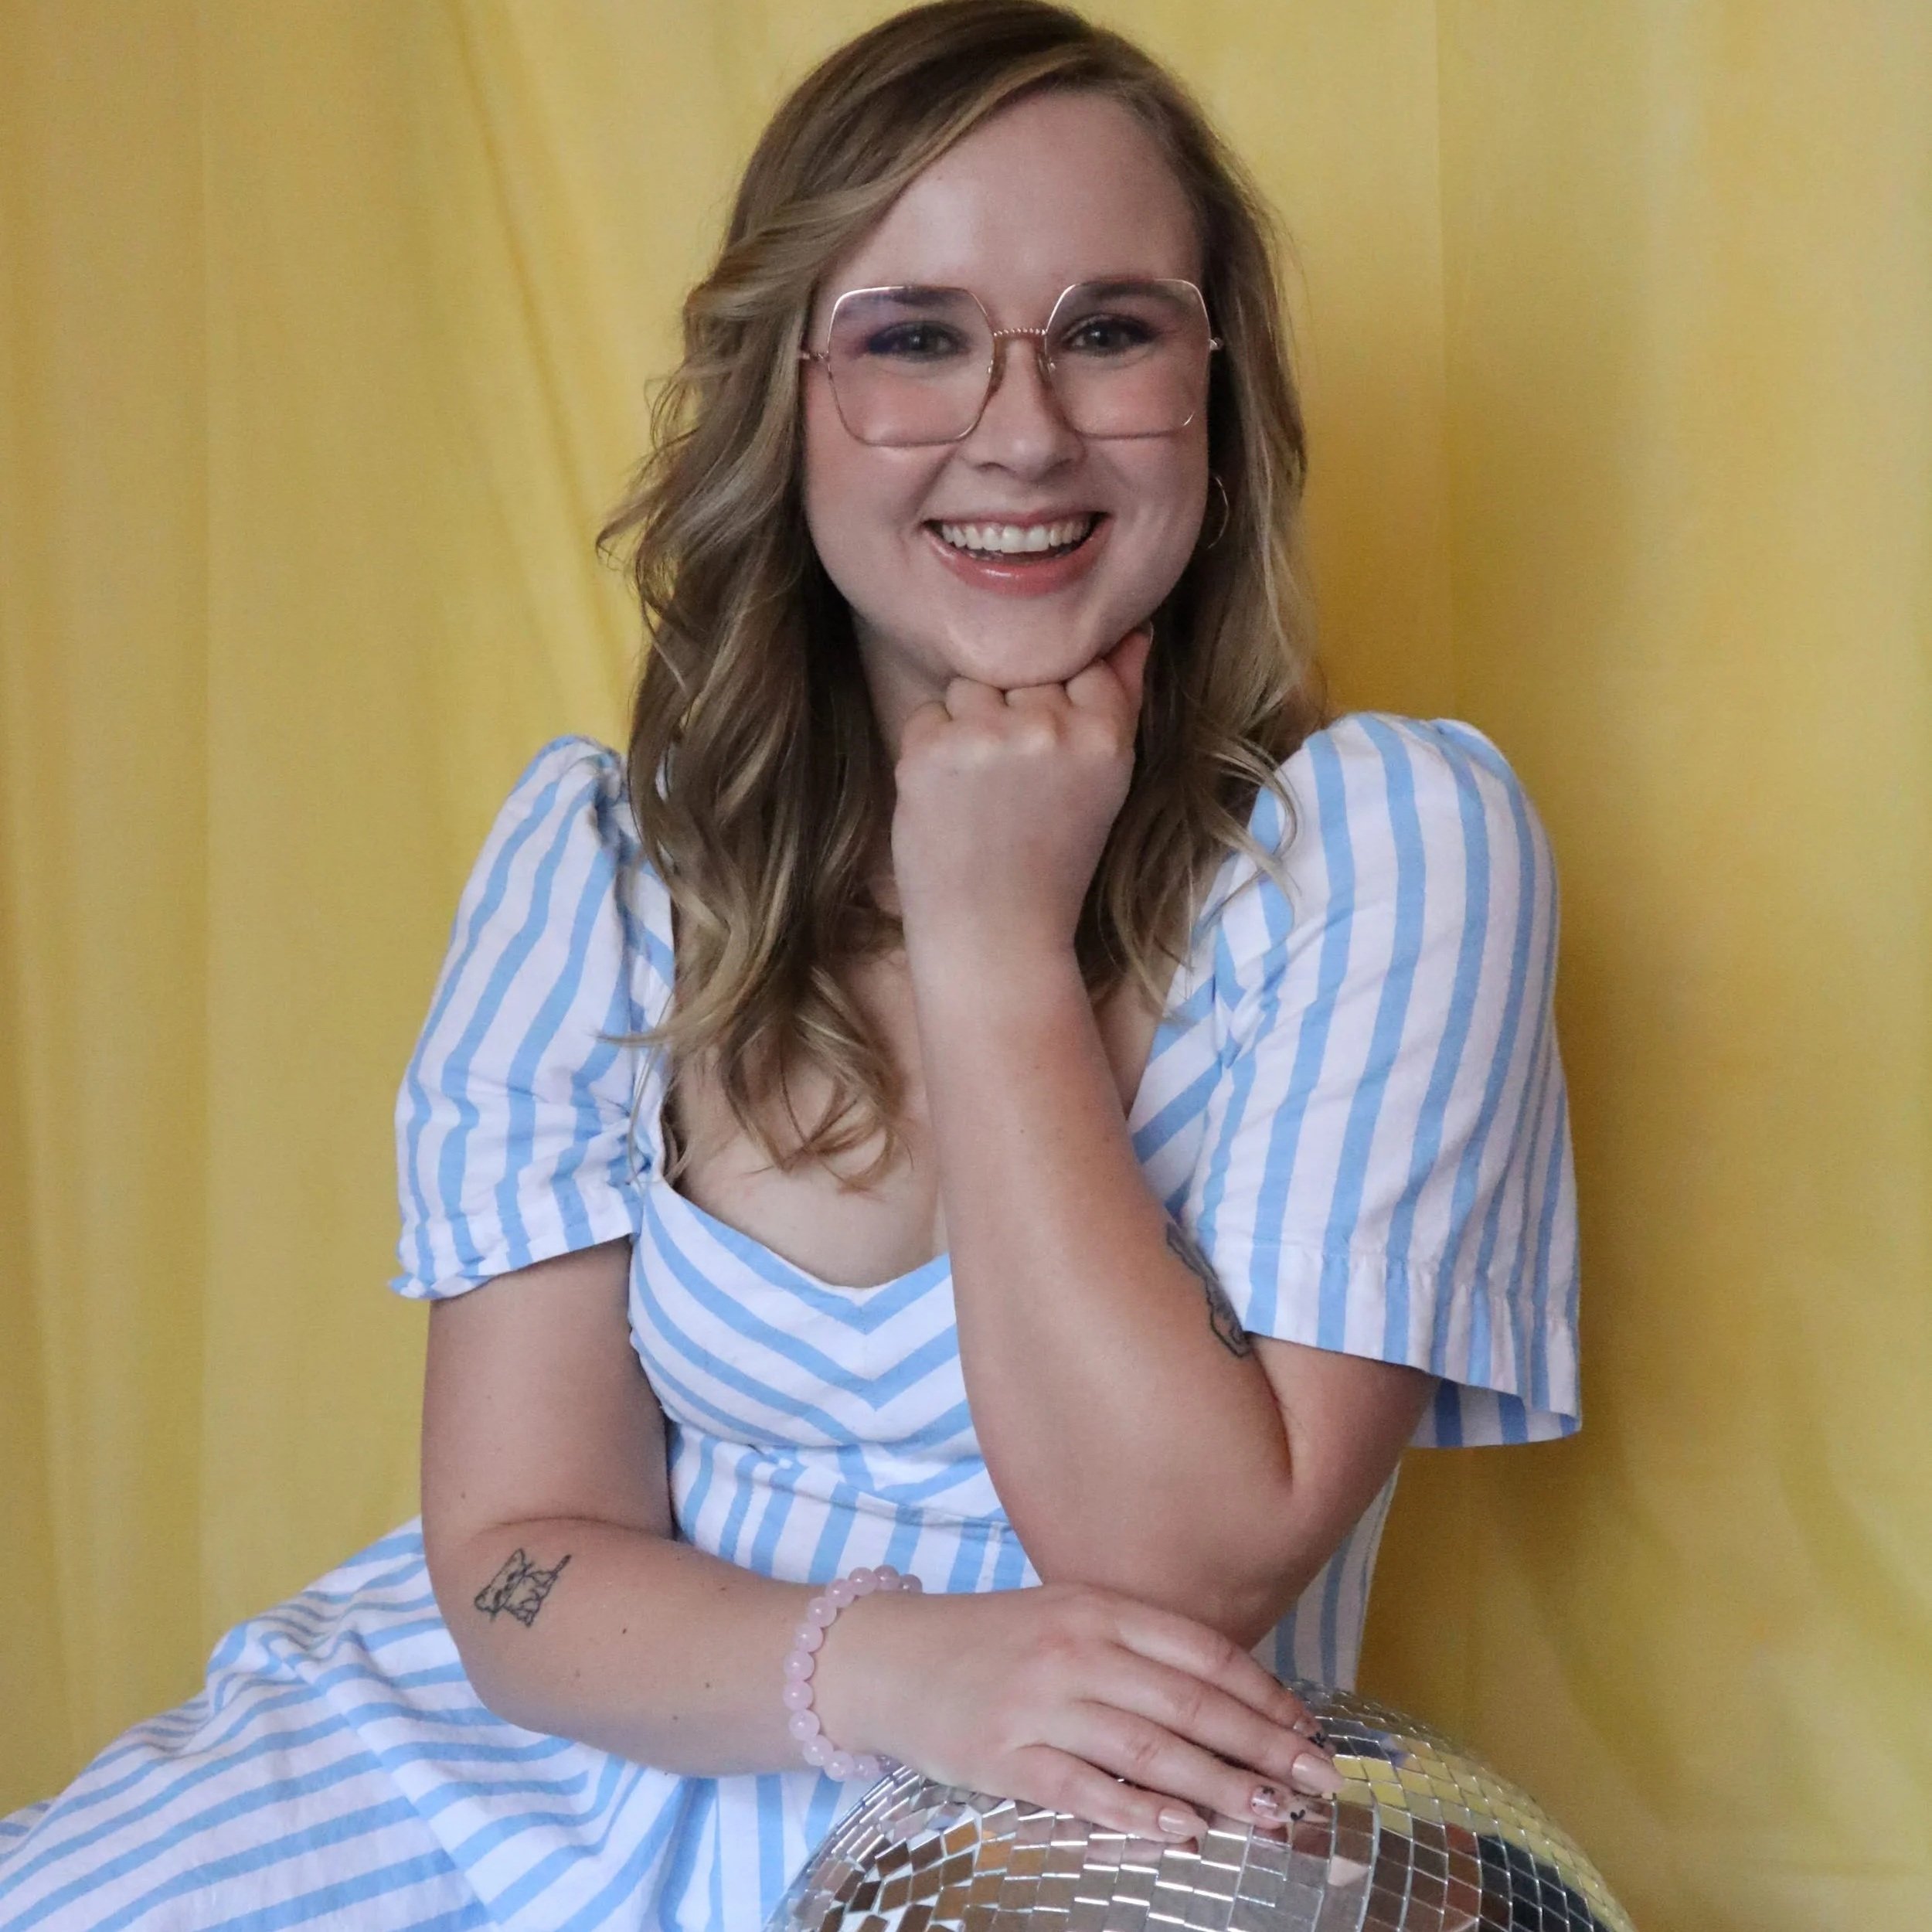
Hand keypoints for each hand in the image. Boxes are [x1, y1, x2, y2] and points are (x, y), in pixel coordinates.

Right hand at [813, 1579, 1342, 1841]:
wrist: (889, 1657)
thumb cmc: (993, 1642)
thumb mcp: (1066, 1618)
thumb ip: (1136, 1647)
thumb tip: (1228, 1695)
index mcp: (1098, 1608)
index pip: (1201, 1651)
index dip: (1263, 1694)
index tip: (1308, 1732)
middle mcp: (1076, 1650)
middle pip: (1189, 1701)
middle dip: (1263, 1746)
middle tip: (1318, 1782)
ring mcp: (1039, 1703)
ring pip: (1148, 1748)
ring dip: (1218, 1785)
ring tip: (1271, 1814)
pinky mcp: (1005, 1756)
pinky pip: (1083, 1788)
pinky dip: (1137, 1812)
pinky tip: (1182, 1831)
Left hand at [889, 626, 1153, 960]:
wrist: (996, 932)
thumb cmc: (1054, 859)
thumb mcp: (1107, 781)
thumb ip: (1121, 700)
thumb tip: (1135, 630)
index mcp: (1105, 735)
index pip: (1081, 663)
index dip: (1061, 704)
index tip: (1053, 755)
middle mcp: (1049, 727)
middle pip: (1023, 671)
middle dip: (1015, 713)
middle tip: (1016, 785)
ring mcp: (986, 736)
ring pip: (971, 686)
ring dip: (969, 724)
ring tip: (982, 789)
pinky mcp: (930, 750)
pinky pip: (928, 712)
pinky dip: (931, 748)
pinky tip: (950, 798)